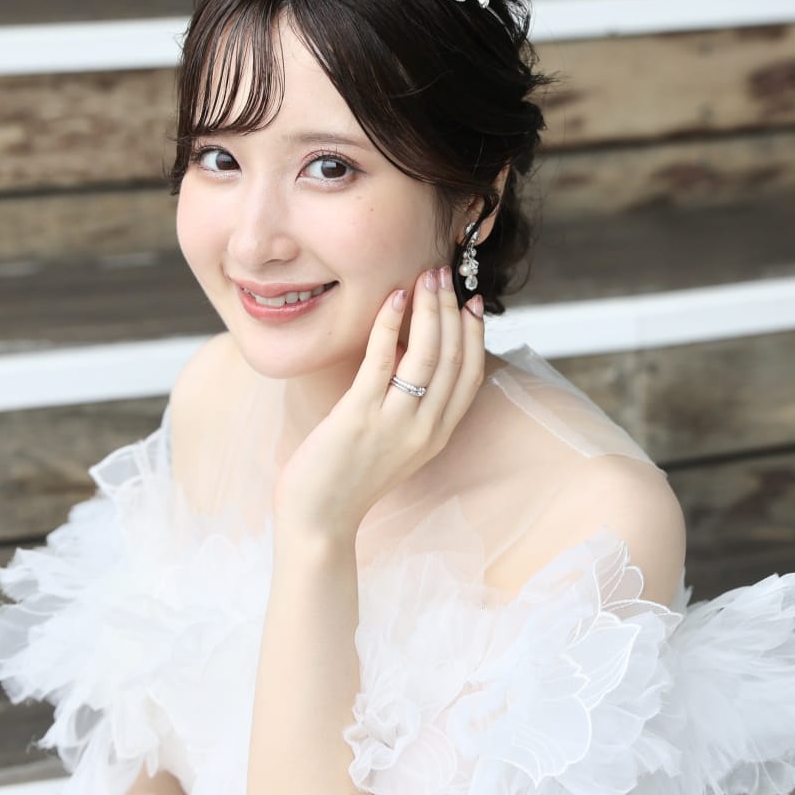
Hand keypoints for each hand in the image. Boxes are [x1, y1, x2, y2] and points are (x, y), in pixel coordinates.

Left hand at [272, 263, 486, 538]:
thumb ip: (408, 407)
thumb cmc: (346, 479)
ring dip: (430, 309)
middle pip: (454, 358)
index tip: (472, 301)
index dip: (475, 334)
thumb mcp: (393, 443)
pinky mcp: (362, 416)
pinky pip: (384, 359)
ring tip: (425, 276)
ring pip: (428, 354)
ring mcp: (396, 423)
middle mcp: (425, 429)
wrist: (319, 520)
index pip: (471, 375)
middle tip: (444, 274)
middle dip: (452, 310)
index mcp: (437, 435)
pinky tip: (393, 297)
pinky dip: (392, 323)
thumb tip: (410, 355)